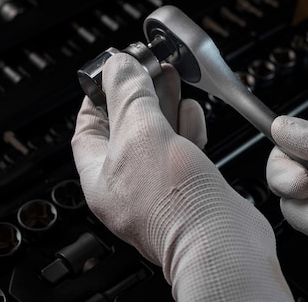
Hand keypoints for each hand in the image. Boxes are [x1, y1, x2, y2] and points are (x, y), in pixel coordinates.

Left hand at [72, 53, 292, 301]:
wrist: (220, 240)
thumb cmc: (172, 203)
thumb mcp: (139, 131)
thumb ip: (127, 93)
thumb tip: (117, 66)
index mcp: (99, 176)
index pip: (88, 128)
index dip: (99, 95)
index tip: (113, 71)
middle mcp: (127, 185)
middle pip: (126, 127)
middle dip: (139, 92)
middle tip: (149, 66)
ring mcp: (159, 188)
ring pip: (157, 136)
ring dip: (165, 104)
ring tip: (171, 76)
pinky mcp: (189, 188)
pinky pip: (182, 150)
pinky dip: (186, 126)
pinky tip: (191, 111)